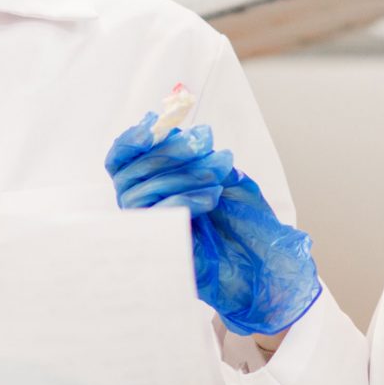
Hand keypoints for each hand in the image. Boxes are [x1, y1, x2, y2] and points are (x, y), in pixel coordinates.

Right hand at [105, 116, 320, 335]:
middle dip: (168, 152)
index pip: (120, 161)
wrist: (263, 260)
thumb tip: (175, 128)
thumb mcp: (220, 174)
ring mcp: (149, 229)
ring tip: (218, 173)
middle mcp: (141, 207)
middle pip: (131, 172)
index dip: (130, 140)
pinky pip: (160, 216)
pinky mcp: (161, 248)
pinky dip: (186, 199)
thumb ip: (195, 153)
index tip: (154, 123)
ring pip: (142, 192)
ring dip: (183, 174)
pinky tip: (212, 197)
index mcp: (149, 185)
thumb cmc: (241, 218)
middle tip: (202, 141)